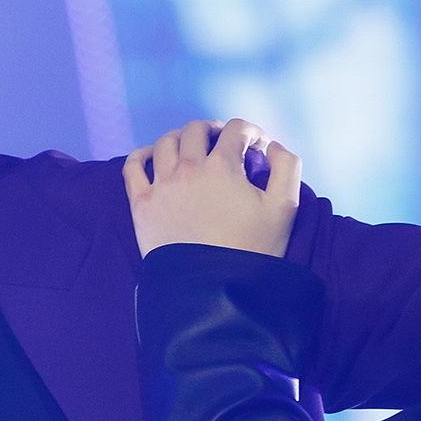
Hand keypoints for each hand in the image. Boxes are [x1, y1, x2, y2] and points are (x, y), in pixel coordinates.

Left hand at [123, 118, 301, 258]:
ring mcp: (161, 186)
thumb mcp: (285, 208)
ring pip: (165, 143)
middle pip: (197, 130)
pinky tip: (152, 157)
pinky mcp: (141, 206)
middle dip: (215, 131)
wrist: (213, 291)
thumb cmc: (251, 251)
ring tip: (191, 150)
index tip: (256, 147)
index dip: (251, 133)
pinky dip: (141, 156)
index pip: (236, 129)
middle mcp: (188, 169)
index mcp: (223, 166)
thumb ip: (288, 167)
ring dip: (181, 139)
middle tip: (224, 145)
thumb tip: (273, 146)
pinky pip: (132, 167)